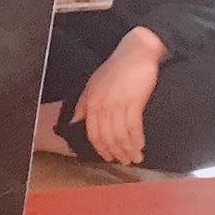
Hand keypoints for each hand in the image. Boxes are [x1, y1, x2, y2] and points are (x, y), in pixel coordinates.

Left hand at [71, 27, 165, 164]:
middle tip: (125, 161)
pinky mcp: (134, 101)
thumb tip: (74, 122)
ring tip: (136, 157)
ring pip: (121, 135)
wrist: (135, 52)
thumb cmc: (115, 68)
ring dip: (128, 149)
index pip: (93, 133)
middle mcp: (102, 105)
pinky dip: (137, 139)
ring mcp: (118, 103)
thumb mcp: (93, 84)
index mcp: (91, 102)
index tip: (109, 158)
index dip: (101, 149)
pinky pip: (134, 127)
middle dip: (117, 152)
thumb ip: (83, 104)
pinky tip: (141, 145)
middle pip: (108, 137)